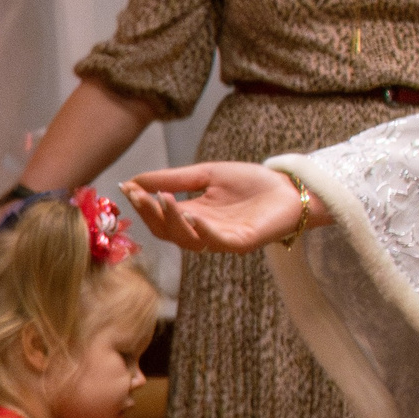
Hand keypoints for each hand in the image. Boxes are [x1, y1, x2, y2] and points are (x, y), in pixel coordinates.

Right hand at [122, 162, 305, 252]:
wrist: (292, 187)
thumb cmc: (253, 182)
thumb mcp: (207, 174)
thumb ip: (175, 178)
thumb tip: (135, 181)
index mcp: (193, 215)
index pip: (159, 216)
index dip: (142, 204)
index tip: (126, 188)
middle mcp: (202, 231)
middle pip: (166, 231)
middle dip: (150, 214)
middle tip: (139, 195)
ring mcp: (220, 239)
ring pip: (185, 238)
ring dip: (171, 220)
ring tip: (163, 198)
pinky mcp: (239, 243)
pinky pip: (215, 241)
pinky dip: (201, 230)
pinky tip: (190, 216)